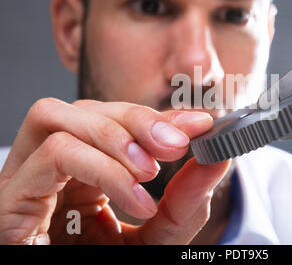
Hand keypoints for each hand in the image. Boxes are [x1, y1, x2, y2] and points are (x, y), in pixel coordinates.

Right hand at [0, 98, 229, 243]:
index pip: (116, 122)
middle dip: (139, 119)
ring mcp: (27, 181)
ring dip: (115, 136)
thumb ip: (185, 201)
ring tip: (150, 172)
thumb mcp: (157, 236)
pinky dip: (103, 168)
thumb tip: (217, 157)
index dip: (159, 115)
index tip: (200, 123)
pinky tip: (135, 199)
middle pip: (86, 109)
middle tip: (177, 145)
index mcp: (83, 172)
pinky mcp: (11, 200)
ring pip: (58, 116)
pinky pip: (54, 154)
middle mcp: (52, 170)